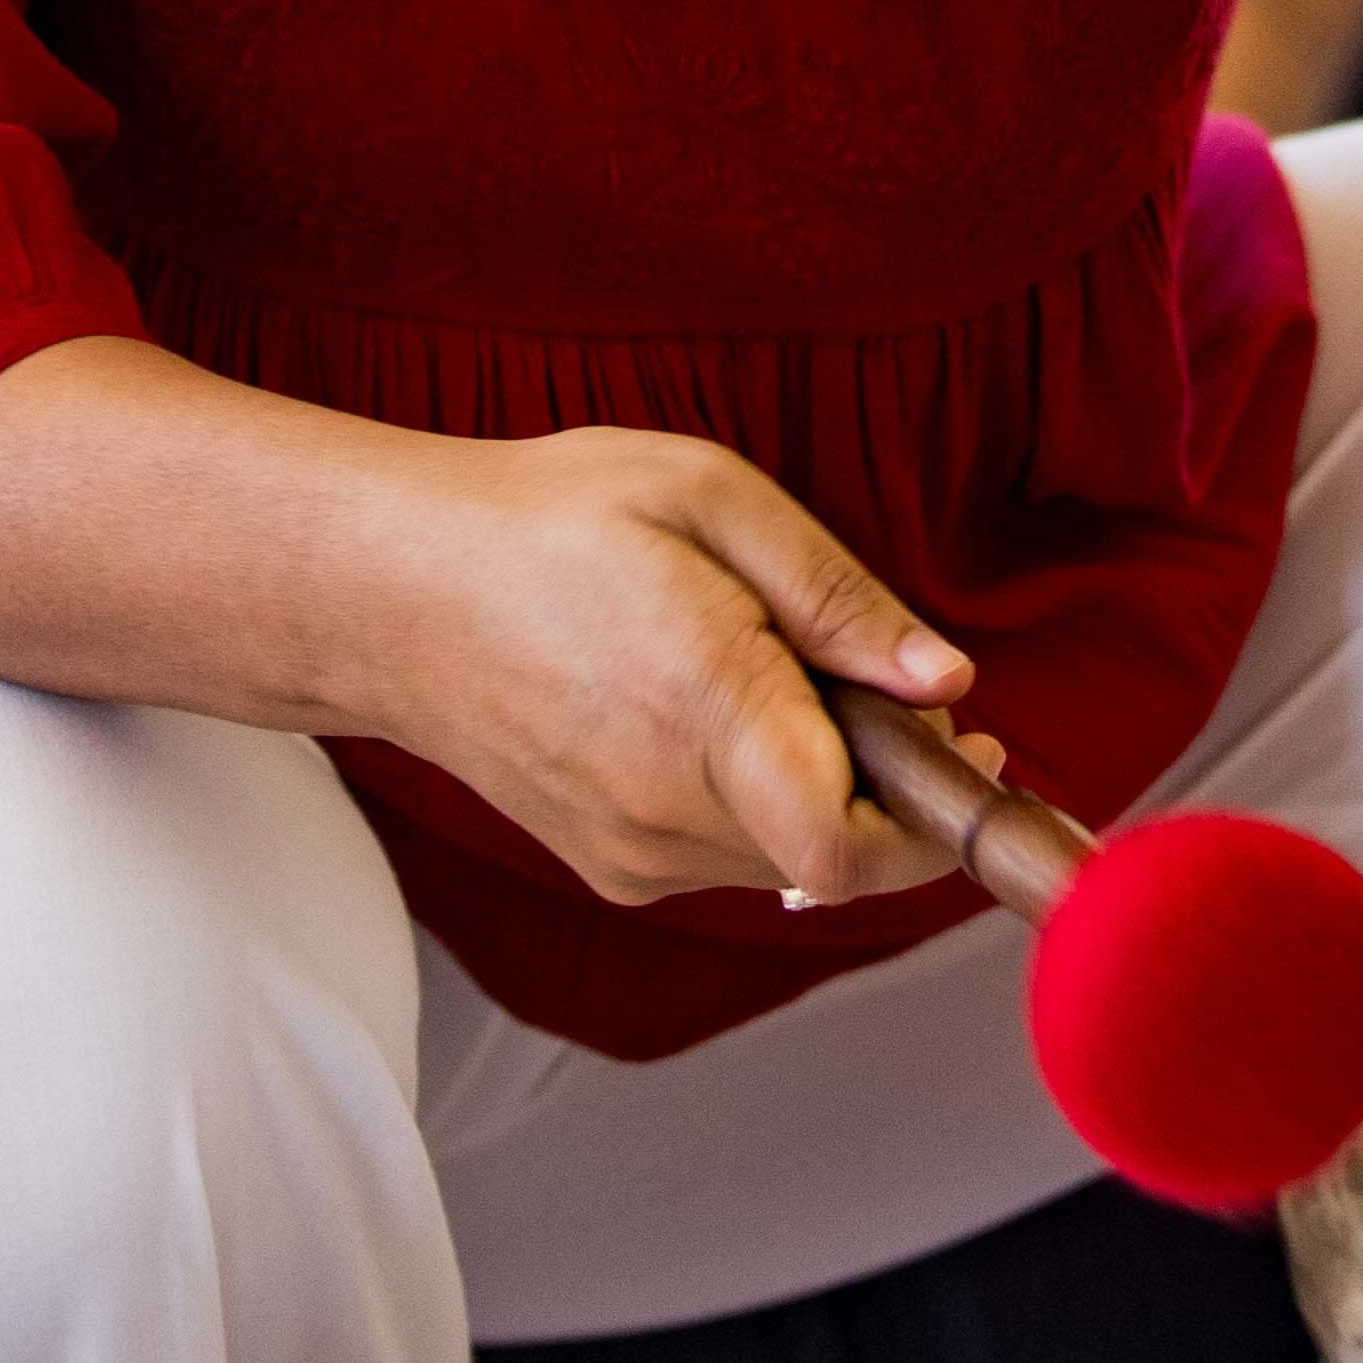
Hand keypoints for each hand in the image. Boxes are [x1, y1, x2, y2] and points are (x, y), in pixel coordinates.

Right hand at [315, 420, 997, 913]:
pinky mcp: (607, 865)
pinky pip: (726, 853)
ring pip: (784, 855)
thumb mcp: (710, 497)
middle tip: (873, 679)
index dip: (937, 822)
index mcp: (705, 714)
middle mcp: (667, 813)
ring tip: (771, 670)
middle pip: (840, 855)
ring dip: (820, 785)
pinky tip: (714, 707)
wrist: (392, 591)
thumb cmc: (545, 522)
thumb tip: (945, 682)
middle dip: (890, 781)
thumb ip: (837, 596)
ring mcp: (629, 853)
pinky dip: (757, 796)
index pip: (853, 851)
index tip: (970, 750)